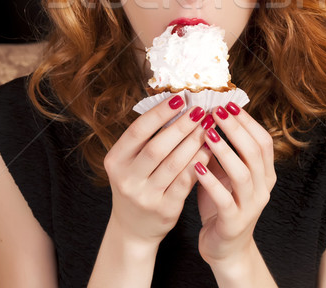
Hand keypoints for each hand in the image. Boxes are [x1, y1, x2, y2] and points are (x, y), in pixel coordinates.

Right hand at [103, 95, 210, 247]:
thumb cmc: (137, 183)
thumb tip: (176, 103)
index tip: (179, 98)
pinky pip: (186, 181)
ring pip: (174, 163)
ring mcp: (145, 197)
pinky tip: (210, 148)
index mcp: (115, 160)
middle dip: (181, 126)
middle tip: (200, 110)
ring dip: (194, 141)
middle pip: (157, 147)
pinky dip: (199, 162)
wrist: (133, 228)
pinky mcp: (165, 210)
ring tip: (208, 125)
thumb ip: (147, 138)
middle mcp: (126, 179)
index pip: (137, 131)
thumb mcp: (130, 161)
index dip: (159, 113)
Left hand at [194, 103, 275, 264]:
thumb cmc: (222, 202)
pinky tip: (196, 166)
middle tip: (217, 112)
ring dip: (225, 151)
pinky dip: (211, 181)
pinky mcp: (234, 222)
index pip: (263, 141)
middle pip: (255, 152)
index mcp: (264, 173)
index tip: (228, 104)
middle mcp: (263, 188)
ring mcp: (250, 206)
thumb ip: (220, 148)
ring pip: (243, 174)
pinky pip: (225, 199)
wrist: (225, 248)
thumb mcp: (224, 172)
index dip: (247, 121)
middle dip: (236, 129)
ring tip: (206, 133)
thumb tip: (206, 115)